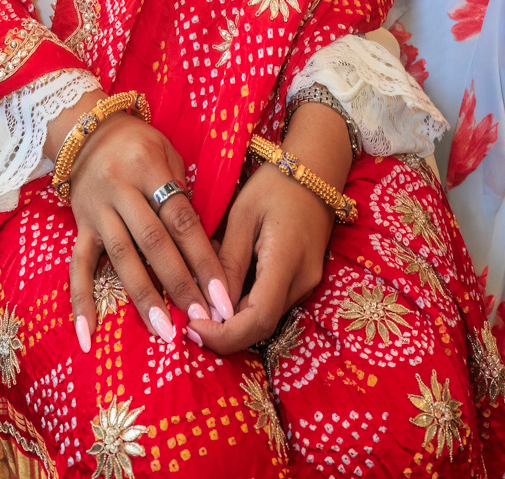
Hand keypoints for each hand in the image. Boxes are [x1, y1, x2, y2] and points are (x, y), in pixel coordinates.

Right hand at [62, 111, 235, 352]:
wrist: (86, 129)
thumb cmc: (138, 142)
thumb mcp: (166, 151)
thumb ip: (180, 193)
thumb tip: (201, 245)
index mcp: (149, 168)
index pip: (181, 220)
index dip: (203, 259)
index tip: (222, 295)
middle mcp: (121, 189)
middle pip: (154, 242)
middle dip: (180, 284)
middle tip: (202, 320)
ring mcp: (97, 210)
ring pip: (122, 257)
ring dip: (144, 297)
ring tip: (165, 332)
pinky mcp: (79, 226)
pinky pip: (78, 267)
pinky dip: (80, 302)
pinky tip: (87, 336)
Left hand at [191, 102, 350, 358]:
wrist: (314, 169)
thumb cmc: (273, 185)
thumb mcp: (242, 216)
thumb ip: (228, 263)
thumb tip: (211, 309)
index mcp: (287, 261)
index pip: (258, 320)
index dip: (224, 335)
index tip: (192, 328)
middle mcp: (303, 282)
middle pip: (261, 325)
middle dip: (224, 331)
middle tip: (190, 319)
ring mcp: (308, 284)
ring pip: (266, 317)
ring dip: (234, 316)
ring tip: (204, 294)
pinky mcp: (305, 281)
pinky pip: (273, 303)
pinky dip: (246, 303)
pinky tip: (227, 283)